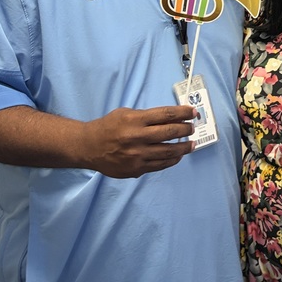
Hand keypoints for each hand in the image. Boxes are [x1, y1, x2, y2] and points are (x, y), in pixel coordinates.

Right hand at [80, 105, 197, 177]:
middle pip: (170, 132)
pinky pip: (160, 165)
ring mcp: (137, 155)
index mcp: (135, 120)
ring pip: (168, 152)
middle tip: (192, 128)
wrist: (89, 147)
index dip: (183, 113)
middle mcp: (137, 137)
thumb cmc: (108, 127)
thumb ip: (146, 116)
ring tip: (191, 144)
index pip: (166, 115)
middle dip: (185, 129)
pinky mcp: (136, 169)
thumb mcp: (126, 113)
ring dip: (184, 147)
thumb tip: (170, 118)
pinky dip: (172, 160)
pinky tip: (178, 156)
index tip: (192, 113)